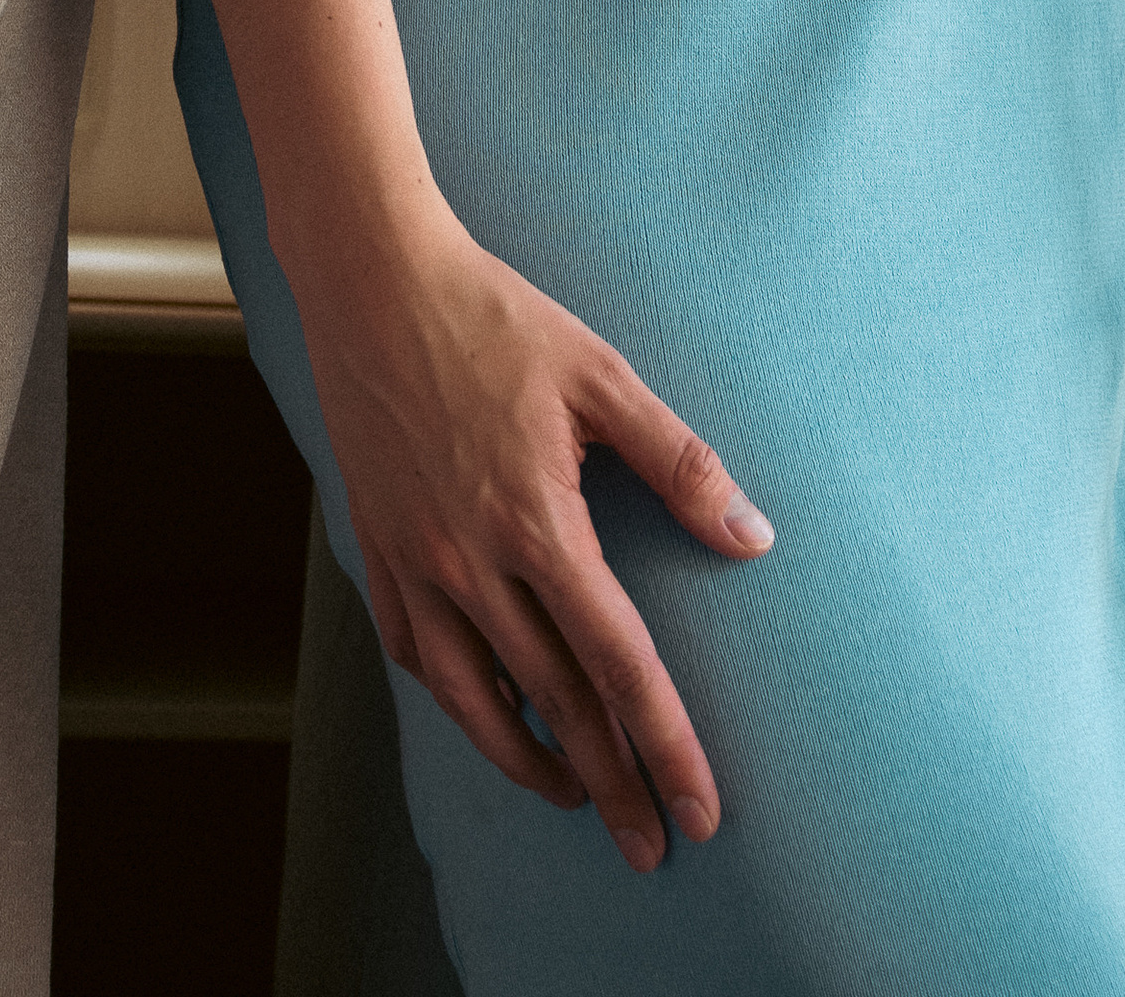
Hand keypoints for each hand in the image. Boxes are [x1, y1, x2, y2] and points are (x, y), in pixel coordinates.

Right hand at [294, 190, 772, 868]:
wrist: (371, 277)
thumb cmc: (494, 316)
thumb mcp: (602, 375)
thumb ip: (679, 462)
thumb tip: (753, 538)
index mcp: (537, 522)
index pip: (619, 665)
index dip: (667, 745)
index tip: (701, 811)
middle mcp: (470, 559)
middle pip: (553, 703)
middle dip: (610, 784)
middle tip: (650, 847)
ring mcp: (413, 557)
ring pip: (472, 696)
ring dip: (525, 760)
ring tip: (572, 794)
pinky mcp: (375, 542)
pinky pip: (412, 648)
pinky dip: (453, 695)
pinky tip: (482, 706)